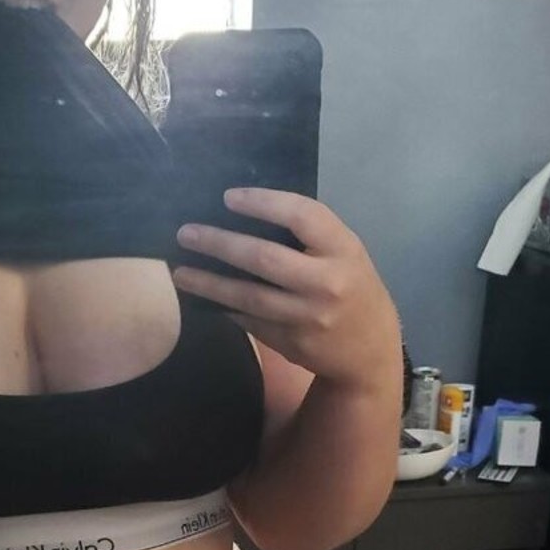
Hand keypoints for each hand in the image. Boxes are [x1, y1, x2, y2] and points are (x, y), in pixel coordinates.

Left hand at [174, 188, 400, 389]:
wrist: (369, 352)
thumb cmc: (353, 288)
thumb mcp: (346, 255)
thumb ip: (309, 238)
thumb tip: (246, 218)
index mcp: (344, 249)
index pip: (301, 216)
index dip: (263, 203)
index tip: (228, 197)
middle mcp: (326, 283)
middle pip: (264, 258)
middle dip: (219, 244)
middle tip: (186, 234)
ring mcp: (306, 317)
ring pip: (248, 296)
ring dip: (209, 283)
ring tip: (180, 272)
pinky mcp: (290, 342)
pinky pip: (249, 320)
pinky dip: (224, 307)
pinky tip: (204, 297)